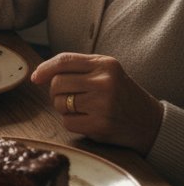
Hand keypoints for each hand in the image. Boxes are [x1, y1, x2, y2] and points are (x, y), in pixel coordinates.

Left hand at [31, 52, 163, 155]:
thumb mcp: (106, 72)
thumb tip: (38, 75)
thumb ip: (77, 68)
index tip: (36, 78)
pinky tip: (88, 120)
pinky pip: (67, 122)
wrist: (150, 122)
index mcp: (105, 64)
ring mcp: (103, 104)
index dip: (44, 69)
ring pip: (59, 103)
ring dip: (64, 108)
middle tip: (70, 97)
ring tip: (83, 109)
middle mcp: (104, 82)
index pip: (64, 61)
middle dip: (56, 92)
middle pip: (57, 83)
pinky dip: (72, 123)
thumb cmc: (120, 94)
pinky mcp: (101, 124)